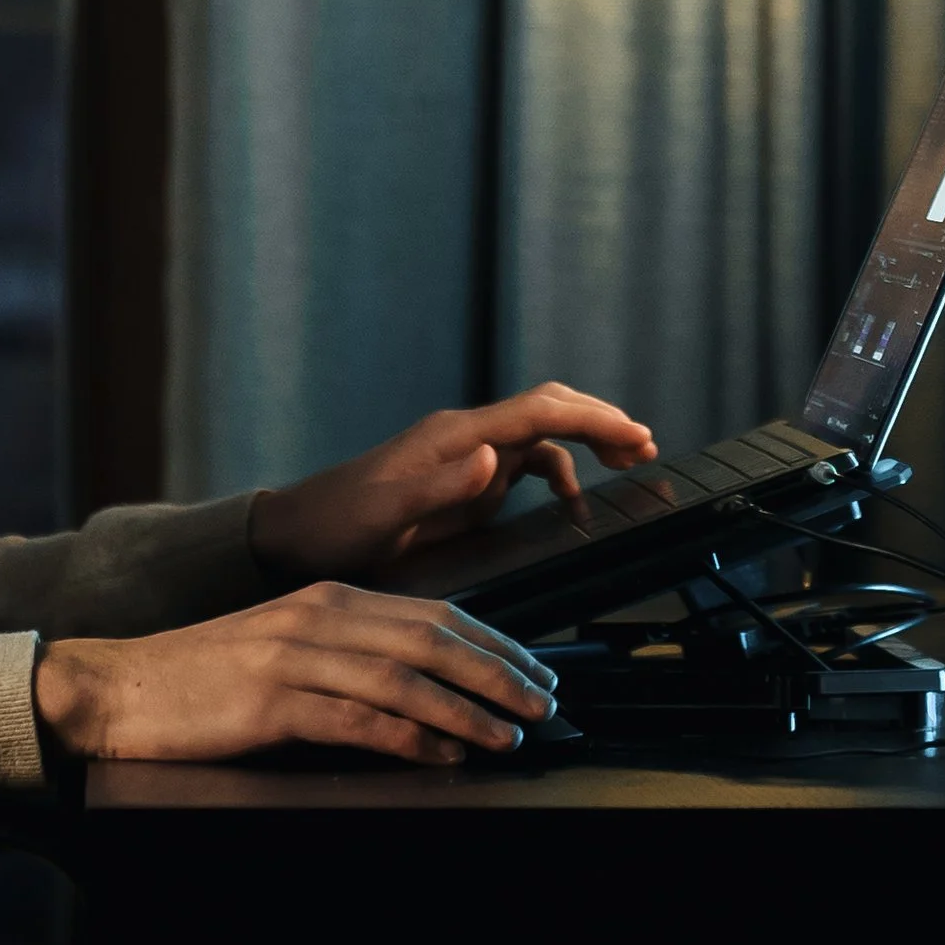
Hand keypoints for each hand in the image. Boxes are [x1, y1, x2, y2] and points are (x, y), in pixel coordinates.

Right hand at [34, 584, 565, 766]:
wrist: (118, 687)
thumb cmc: (202, 679)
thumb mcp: (283, 648)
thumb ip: (348, 656)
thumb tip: (423, 686)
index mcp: (326, 599)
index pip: (432, 613)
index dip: (493, 642)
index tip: (535, 671)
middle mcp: (317, 618)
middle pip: (431, 638)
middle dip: (499, 671)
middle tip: (544, 703)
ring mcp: (293, 658)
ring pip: (404, 678)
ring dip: (468, 709)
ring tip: (510, 735)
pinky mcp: (270, 702)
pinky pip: (358, 720)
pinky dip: (411, 737)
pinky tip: (444, 754)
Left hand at [249, 384, 658, 575]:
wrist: (299, 535)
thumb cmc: (337, 524)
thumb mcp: (386, 514)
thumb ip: (439, 487)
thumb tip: (496, 457)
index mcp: (455, 437)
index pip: (539, 411)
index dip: (593, 418)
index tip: (636, 435)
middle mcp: (467, 439)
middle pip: (549, 409)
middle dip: (601, 422)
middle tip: (646, 448)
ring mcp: (467, 459)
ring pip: (542, 436)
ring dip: (587, 445)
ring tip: (630, 466)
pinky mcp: (464, 483)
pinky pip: (525, 467)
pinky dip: (560, 474)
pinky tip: (572, 501)